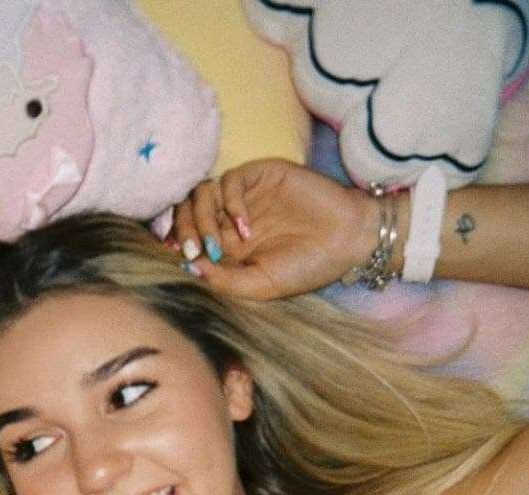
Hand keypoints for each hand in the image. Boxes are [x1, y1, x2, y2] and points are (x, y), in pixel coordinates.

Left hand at [170, 159, 374, 299]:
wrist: (347, 241)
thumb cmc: (308, 268)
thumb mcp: (262, 286)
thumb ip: (225, 281)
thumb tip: (189, 269)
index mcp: (230, 246)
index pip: (190, 236)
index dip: (180, 245)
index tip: (184, 260)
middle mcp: (233, 219)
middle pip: (190, 211)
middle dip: (184, 231)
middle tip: (192, 250)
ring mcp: (246, 196)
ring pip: (203, 193)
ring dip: (201, 218)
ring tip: (217, 242)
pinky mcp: (262, 175)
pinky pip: (230, 180)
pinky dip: (230, 203)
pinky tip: (244, 226)